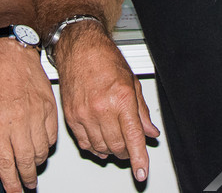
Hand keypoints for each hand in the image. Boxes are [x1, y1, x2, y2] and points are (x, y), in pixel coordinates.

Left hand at [0, 39, 57, 192]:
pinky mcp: (50, 108)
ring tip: (32, 163)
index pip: (5, 163)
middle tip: (27, 184)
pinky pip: (52, 136)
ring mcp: (37, 115)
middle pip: (26, 161)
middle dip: (26, 177)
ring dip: (36, 161)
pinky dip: (47, 144)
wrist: (13, 54)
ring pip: (41, 151)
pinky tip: (41, 144)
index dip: (10, 183)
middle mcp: (19, 122)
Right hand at [54, 23, 159, 182]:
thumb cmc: (105, 59)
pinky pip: (84, 143)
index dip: (139, 159)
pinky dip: (94, 147)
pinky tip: (100, 142)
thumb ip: (142, 112)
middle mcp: (102, 108)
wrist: (79, 48)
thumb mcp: (132, 82)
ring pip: (101, 148)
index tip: (141, 172)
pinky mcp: (71, 117)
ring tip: (115, 141)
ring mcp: (84, 114)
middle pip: (118, 146)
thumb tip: (150, 132)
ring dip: (111, 150)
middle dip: (126, 151)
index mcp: (121, 98)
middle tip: (130, 146)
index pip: (133, 137)